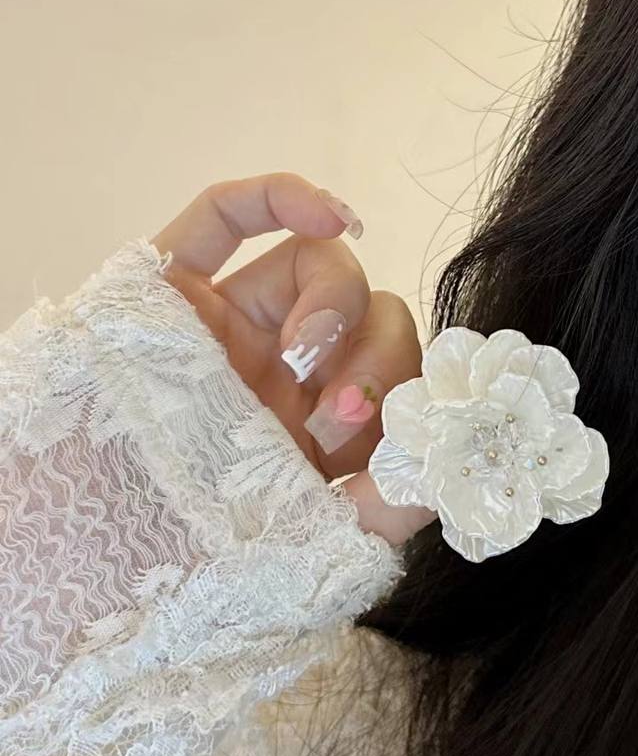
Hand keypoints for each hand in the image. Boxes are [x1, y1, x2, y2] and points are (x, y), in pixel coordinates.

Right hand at [151, 172, 434, 544]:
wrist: (79, 558)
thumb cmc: (190, 558)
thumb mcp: (309, 544)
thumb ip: (384, 509)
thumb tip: (439, 465)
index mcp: (318, 418)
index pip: (393, 369)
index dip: (411, 386)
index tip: (401, 431)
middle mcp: (281, 366)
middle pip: (370, 314)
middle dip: (376, 357)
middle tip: (340, 414)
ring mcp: (228, 322)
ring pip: (317, 264)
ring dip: (335, 304)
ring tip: (302, 362)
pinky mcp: (169, 289)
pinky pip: (222, 216)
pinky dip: (282, 197)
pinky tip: (330, 217)